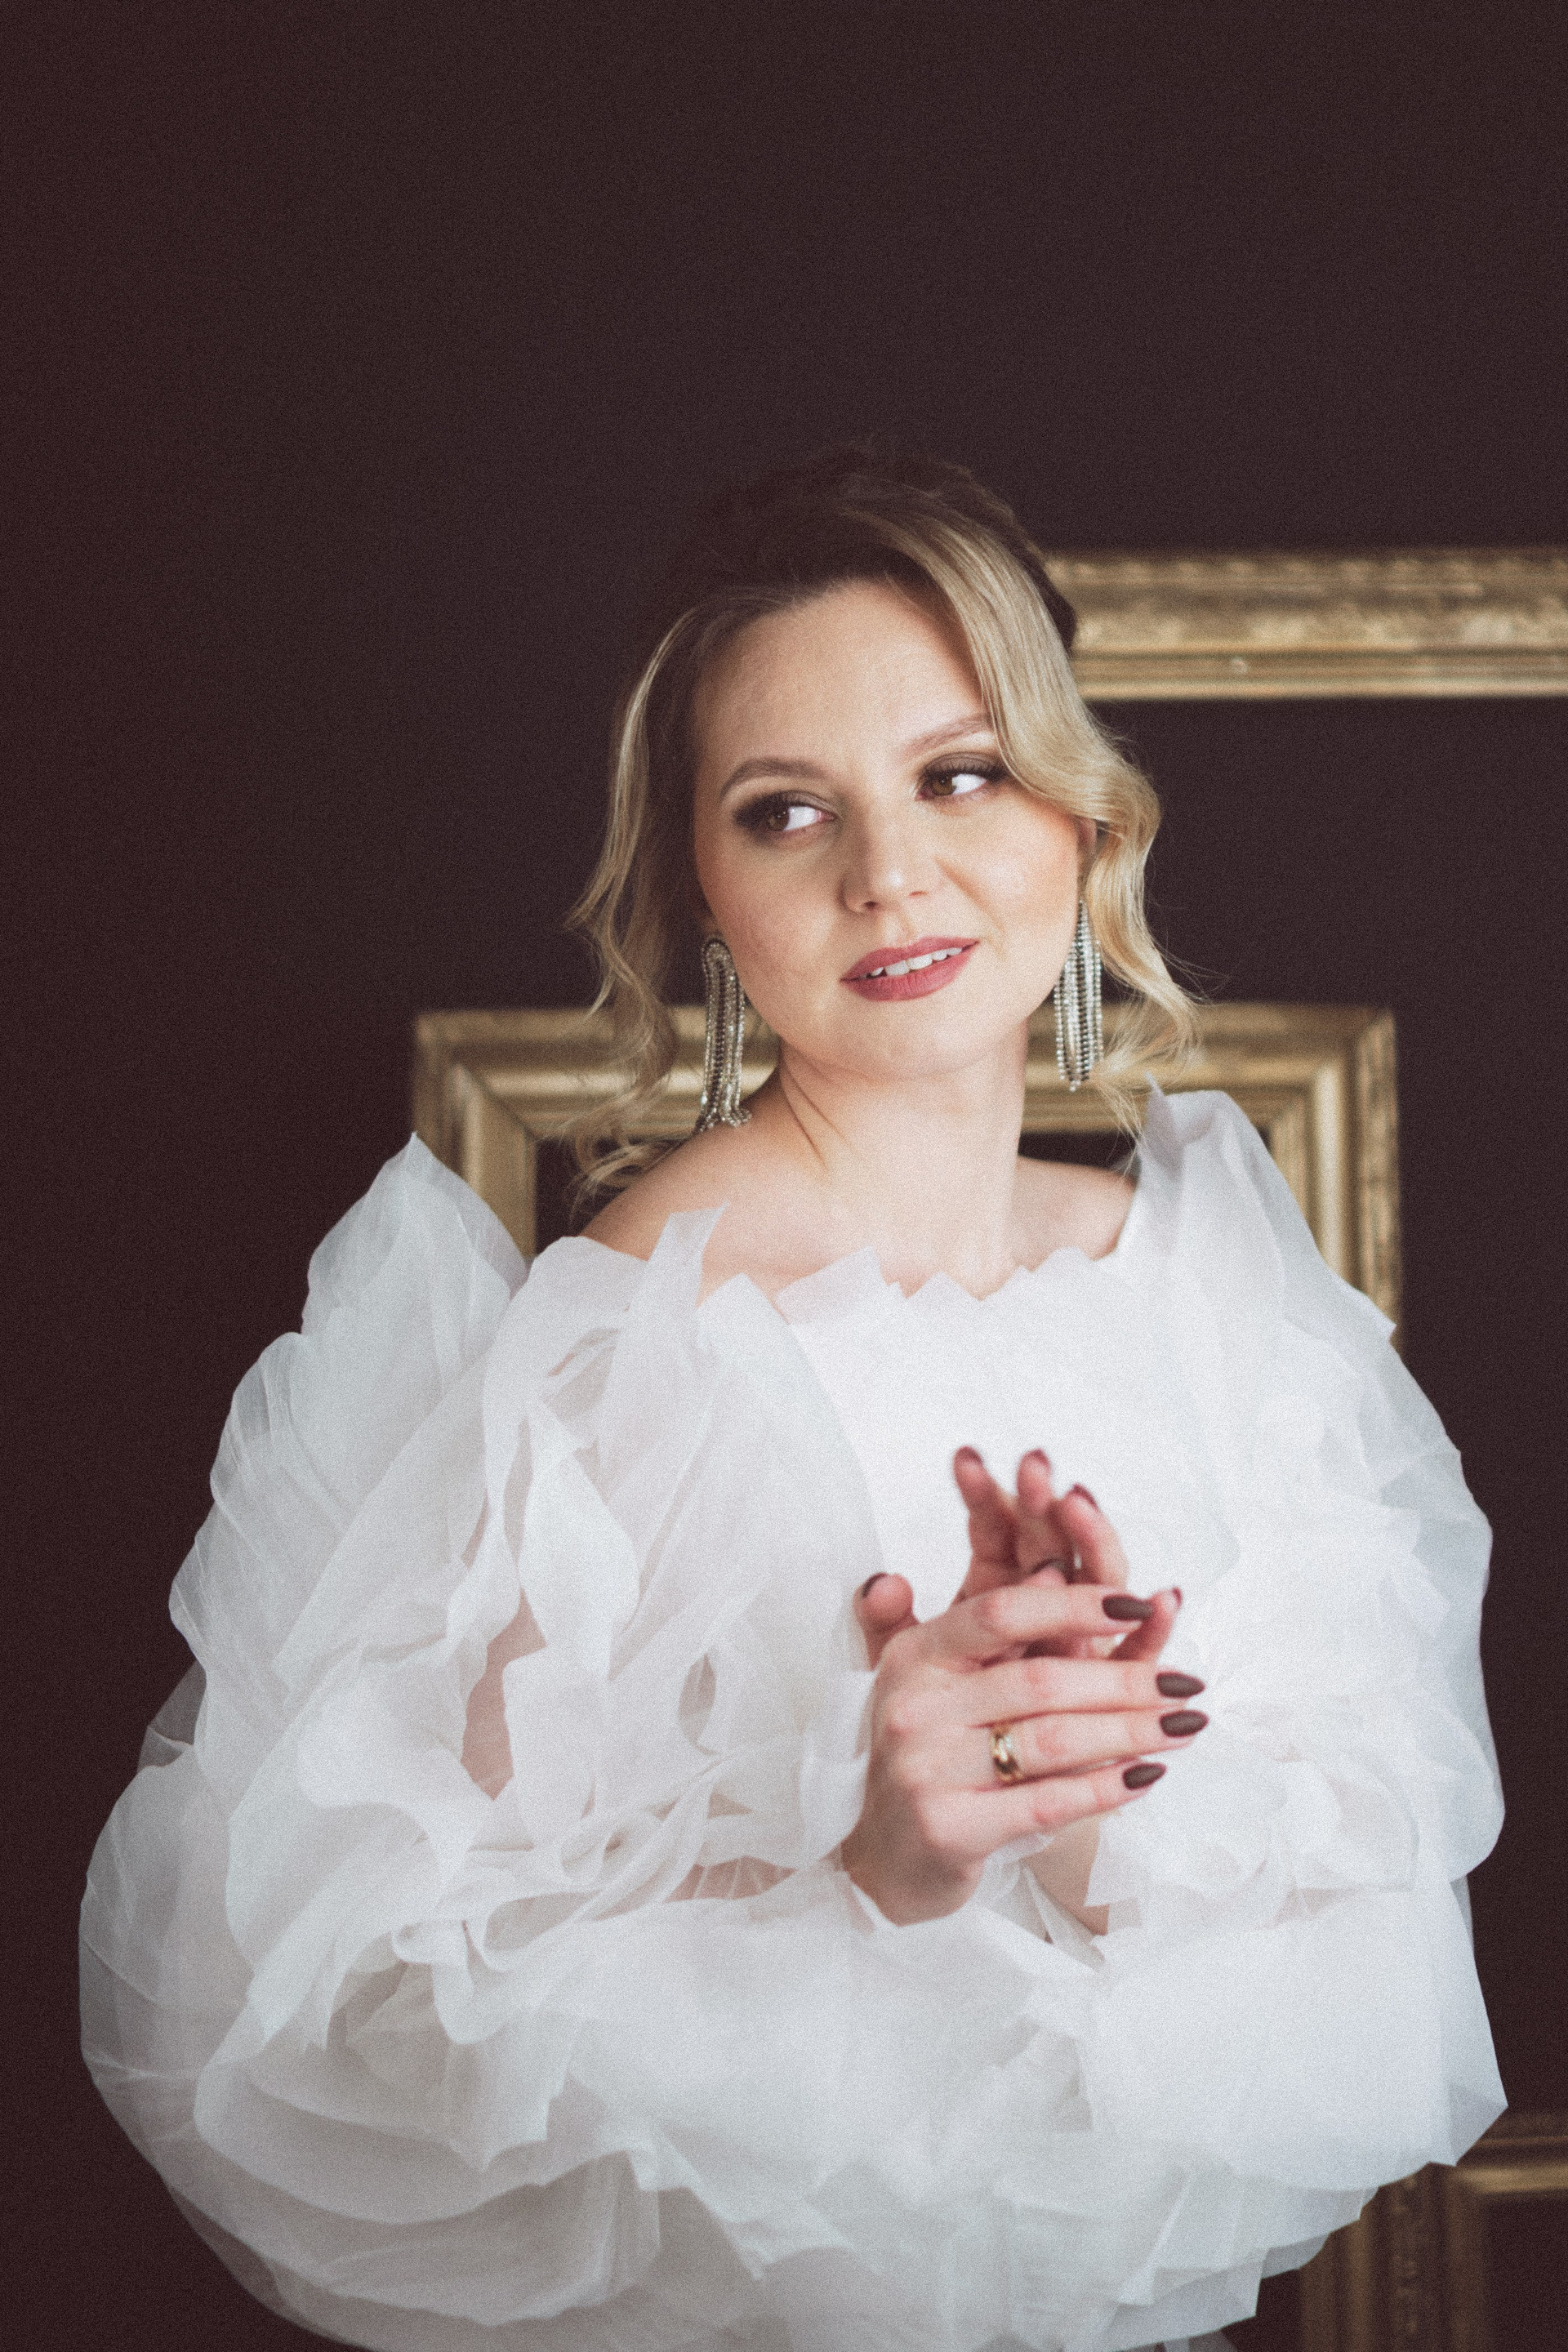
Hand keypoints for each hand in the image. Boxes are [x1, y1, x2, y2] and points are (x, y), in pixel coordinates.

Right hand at [840, 1450, 1203, 1925]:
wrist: (884, 1857)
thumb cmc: (930, 1755)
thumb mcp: (942, 1678)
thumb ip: (988, 1623)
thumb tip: (1054, 1567)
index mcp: (916, 1656)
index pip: (1002, 1612)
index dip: (1075, 1603)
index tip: (1140, 1603)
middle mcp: (914, 1706)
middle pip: (1041, 1680)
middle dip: (1127, 1680)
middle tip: (1187, 1683)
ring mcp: (927, 1769)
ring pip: (1053, 1741)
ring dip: (1132, 1732)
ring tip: (1183, 1725)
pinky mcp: (949, 1828)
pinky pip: (1048, 1803)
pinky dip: (1106, 1788)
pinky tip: (1146, 1776)